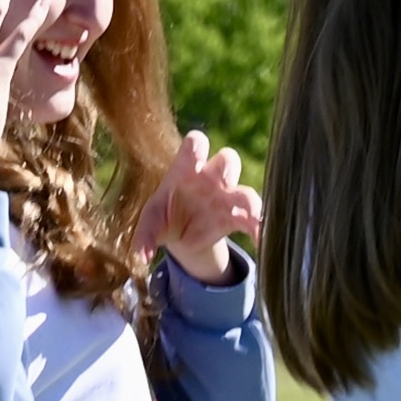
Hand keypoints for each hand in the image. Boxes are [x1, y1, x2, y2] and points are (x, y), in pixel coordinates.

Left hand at [135, 129, 262, 282]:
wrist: (182, 235)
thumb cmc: (164, 217)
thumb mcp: (151, 224)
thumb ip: (144, 236)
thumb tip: (142, 256)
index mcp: (186, 169)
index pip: (195, 144)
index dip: (198, 146)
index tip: (197, 155)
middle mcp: (210, 178)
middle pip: (228, 159)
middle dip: (229, 168)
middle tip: (225, 182)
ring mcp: (225, 197)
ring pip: (245, 190)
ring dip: (250, 202)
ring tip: (252, 215)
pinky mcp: (235, 217)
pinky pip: (251, 220)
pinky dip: (256, 228)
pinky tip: (258, 239)